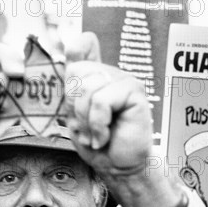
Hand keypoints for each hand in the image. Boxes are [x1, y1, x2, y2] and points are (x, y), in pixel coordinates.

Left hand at [64, 32, 152, 177]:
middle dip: (76, 108)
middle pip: (76, 74)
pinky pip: (101, 101)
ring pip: (88, 89)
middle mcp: (112, 73)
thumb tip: (80, 40)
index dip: (72, 69)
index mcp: (98, 75)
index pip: (79, 47)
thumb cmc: (100, 143)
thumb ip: (76, 79)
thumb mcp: (77, 111)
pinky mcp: (134, 92)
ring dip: (87, 121)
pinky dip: (98, 125)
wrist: (119, 166)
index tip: (79, 102)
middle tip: (88, 127)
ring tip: (98, 133)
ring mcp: (125, 80)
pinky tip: (106, 135)